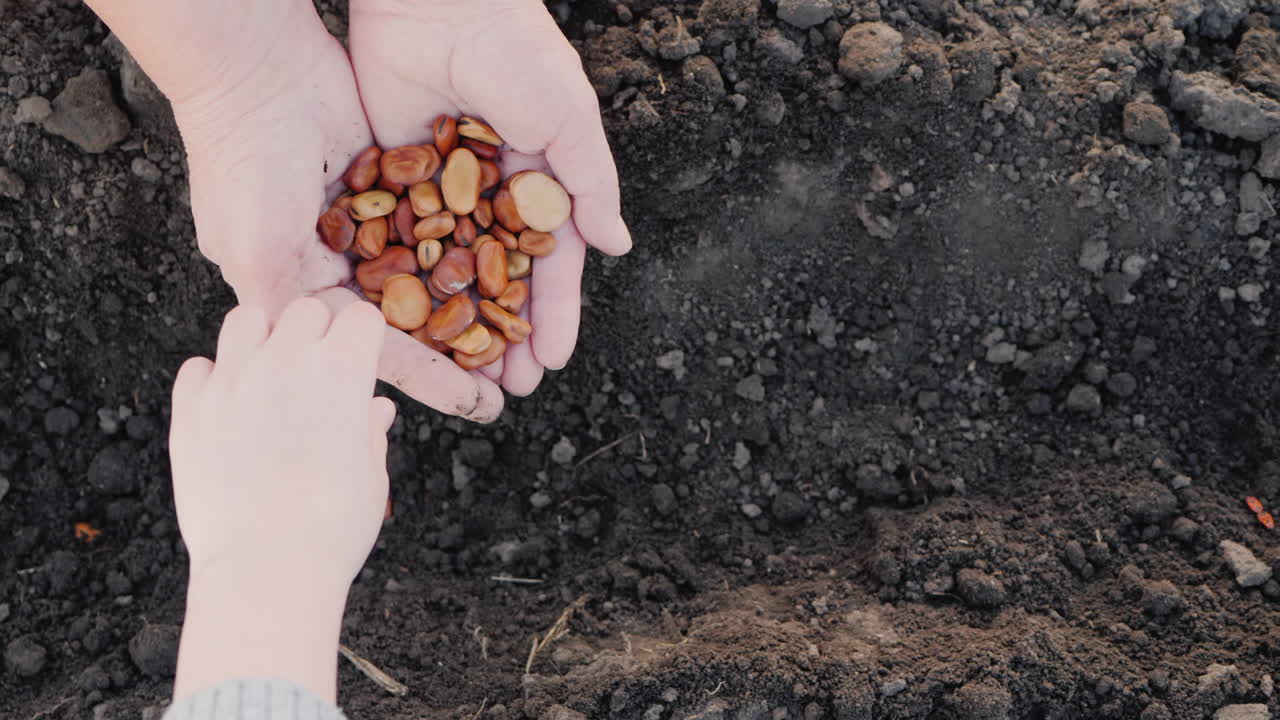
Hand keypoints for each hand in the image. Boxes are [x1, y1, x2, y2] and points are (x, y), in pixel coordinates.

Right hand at [86, 0, 503, 420]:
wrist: (260, 67)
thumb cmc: (245, 165)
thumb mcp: (260, 256)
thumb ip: (294, 313)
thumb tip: (330, 366)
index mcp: (304, 288)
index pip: (375, 346)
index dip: (429, 377)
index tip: (480, 404)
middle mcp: (340, 261)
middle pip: (414, 318)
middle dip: (463, 351)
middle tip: (517, 380)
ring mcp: (370, 222)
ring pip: (436, 273)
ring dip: (479, 304)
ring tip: (528, 338)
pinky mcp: (396, 182)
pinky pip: (444, 222)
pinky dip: (477, 245)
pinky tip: (520, 271)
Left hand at [167, 298, 390, 700]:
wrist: (266, 568)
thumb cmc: (332, 528)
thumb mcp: (370, 476)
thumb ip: (369, 430)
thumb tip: (374, 410)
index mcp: (342, 371)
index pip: (360, 317)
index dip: (364, 340)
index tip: (362, 362)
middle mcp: (286, 361)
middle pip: (305, 310)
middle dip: (317, 333)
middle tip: (318, 374)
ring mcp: (232, 381)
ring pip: (245, 321)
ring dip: (263, 341)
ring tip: (269, 379)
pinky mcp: (190, 409)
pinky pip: (199, 368)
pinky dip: (214, 380)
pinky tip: (230, 411)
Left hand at [348, 0, 632, 394]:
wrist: (435, 0)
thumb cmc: (515, 51)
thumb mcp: (569, 118)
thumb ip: (591, 184)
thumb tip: (617, 246)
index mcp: (538, 180)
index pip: (550, 263)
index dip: (554, 312)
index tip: (554, 361)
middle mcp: (489, 193)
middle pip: (499, 280)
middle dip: (506, 334)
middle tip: (509, 388)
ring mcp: (438, 190)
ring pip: (448, 274)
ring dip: (456, 326)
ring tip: (461, 376)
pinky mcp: (388, 179)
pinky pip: (396, 243)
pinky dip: (401, 286)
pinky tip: (404, 331)